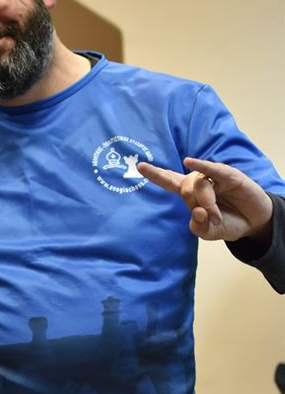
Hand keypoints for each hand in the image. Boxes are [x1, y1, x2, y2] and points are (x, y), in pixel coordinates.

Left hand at [137, 157, 273, 243]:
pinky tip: (190, 161)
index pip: (169, 181)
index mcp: (190, 194)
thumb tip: (197, 211)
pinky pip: (213, 169)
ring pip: (200, 185)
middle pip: (185, 188)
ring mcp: (214, 177)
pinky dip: (202, 165)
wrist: (254, 224)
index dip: (155, 174)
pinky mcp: (230, 176)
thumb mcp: (209, 232)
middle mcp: (200, 182)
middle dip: (196, 205)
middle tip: (211, 219)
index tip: (140, 166)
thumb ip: (198, 227)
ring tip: (218, 217)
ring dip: (208, 203)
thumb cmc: (228, 223)